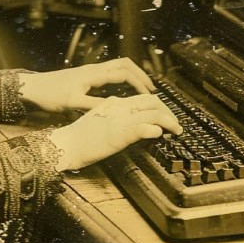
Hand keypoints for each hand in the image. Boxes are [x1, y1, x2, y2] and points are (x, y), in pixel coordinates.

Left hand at [18, 58, 155, 112]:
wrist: (34, 88)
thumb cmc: (50, 95)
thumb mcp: (72, 103)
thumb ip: (93, 105)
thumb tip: (115, 108)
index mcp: (93, 74)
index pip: (123, 73)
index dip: (139, 82)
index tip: (149, 94)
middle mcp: (94, 69)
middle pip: (124, 64)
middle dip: (140, 75)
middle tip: (151, 89)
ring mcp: (90, 71)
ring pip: (117, 67)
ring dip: (131, 75)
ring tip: (141, 89)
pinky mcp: (86, 76)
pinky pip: (110, 73)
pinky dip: (122, 79)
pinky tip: (122, 92)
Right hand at [48, 93, 182, 170]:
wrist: (68, 144)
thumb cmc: (80, 135)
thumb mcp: (97, 117)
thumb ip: (112, 112)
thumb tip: (125, 109)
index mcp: (115, 102)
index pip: (144, 98)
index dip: (160, 105)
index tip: (167, 116)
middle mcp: (120, 107)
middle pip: (152, 102)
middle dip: (169, 112)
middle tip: (176, 124)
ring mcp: (120, 120)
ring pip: (153, 113)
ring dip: (169, 121)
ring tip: (176, 130)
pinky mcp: (119, 134)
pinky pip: (142, 128)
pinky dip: (154, 129)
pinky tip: (159, 134)